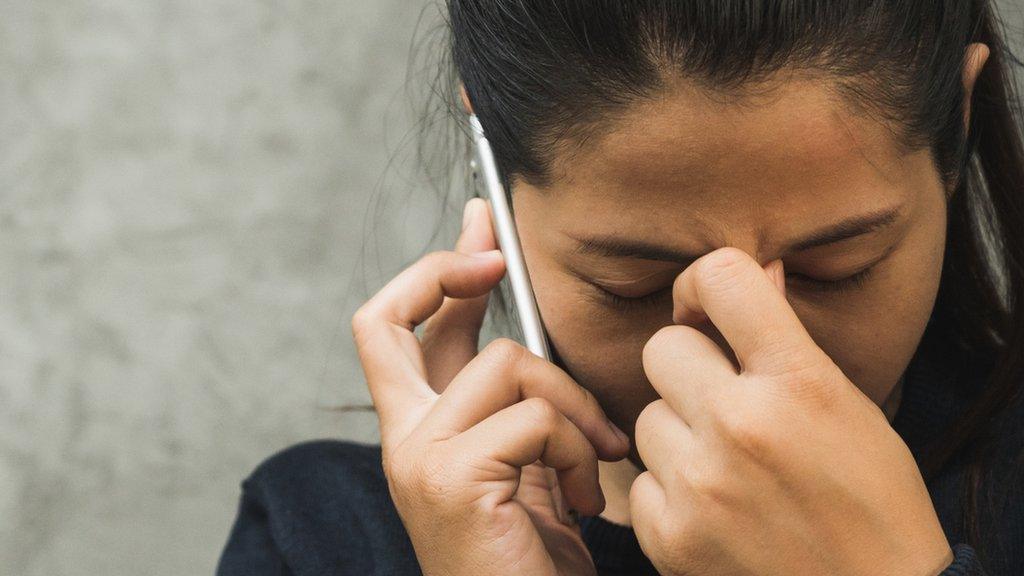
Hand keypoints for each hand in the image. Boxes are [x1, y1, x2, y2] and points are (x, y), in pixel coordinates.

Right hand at [351, 198, 630, 575]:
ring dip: (575, 407)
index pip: (399, 330)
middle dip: (446, 266)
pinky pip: (536, 416)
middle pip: (388, 318)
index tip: (482, 233)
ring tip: (596, 463)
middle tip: (497, 253)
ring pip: (509, 363)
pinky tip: (584, 499)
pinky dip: (579, 449)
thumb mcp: (527, 467)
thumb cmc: (536, 563)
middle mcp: (403, 439)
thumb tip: (535, 343)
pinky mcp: (452, 478)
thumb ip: (519, 406)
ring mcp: (419, 457)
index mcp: (420, 432)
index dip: (437, 270)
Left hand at [630, 247, 952, 575]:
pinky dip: (666, 494)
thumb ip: (790, 341)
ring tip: (725, 469)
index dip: (701, 285)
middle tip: (720, 401)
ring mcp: (701, 483)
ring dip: (677, 436)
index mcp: (798, 381)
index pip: (721, 277)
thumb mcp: (850, 409)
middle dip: (688, 369)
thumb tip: (759, 272)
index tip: (701, 309)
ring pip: (645, 416)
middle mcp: (743, 423)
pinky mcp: (669, 535)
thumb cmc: (874, 508)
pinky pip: (637, 482)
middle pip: (661, 347)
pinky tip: (710, 511)